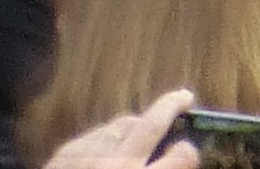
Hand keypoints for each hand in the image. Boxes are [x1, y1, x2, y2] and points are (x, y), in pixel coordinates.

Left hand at [42, 91, 197, 168]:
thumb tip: (168, 163)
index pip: (179, 158)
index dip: (188, 152)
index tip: (191, 149)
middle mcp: (119, 163)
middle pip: (151, 123)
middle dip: (171, 106)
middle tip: (184, 97)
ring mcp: (90, 151)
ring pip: (122, 123)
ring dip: (138, 122)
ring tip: (147, 123)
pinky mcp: (67, 150)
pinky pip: (96, 134)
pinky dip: (109, 136)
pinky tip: (113, 142)